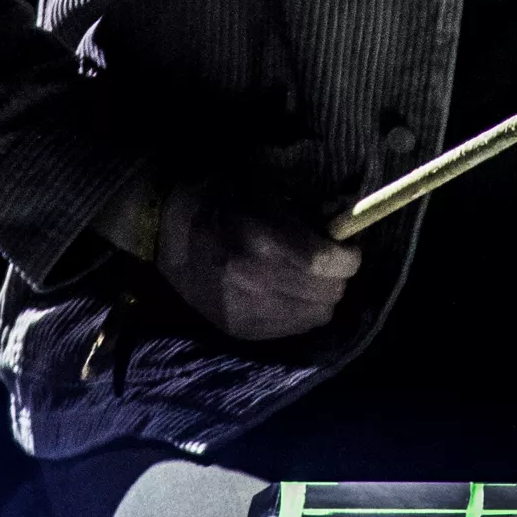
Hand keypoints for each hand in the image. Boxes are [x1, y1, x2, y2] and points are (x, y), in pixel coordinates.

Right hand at [151, 177, 361, 340]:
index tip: (347, 246)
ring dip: (320, 297)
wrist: (167, 229)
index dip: (349, 256)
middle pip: (329, 294)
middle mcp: (259, 283)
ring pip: (316, 317)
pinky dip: (299, 312)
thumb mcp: (268, 187)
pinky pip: (292, 329)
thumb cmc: (222, 197)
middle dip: (337, 276)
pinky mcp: (240, 330)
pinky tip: (287, 292)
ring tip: (308, 278)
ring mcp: (248, 312)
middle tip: (328, 261)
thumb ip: (310, 208)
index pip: (329, 264)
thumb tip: (347, 219)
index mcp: (266, 242)